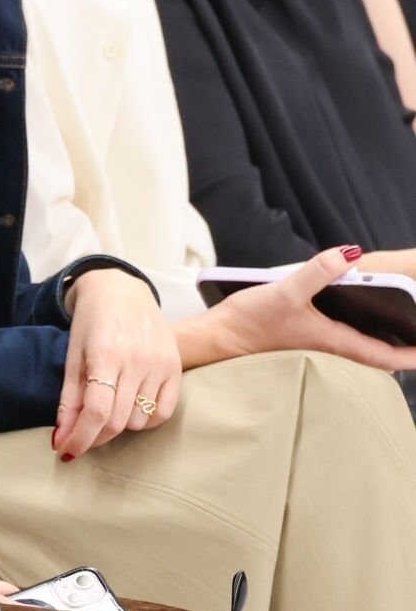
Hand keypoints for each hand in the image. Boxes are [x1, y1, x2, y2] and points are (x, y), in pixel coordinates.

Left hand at [54, 268, 181, 458]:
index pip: (97, 412)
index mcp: (106, 355)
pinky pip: (164, 412)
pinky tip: (131, 409)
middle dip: (95, 436)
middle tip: (81, 434)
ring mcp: (161, 364)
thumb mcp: (73, 358)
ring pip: (140, 421)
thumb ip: (69, 400)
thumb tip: (62, 439)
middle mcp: (138, 360)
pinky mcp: (177, 368)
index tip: (66, 451)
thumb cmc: (91, 324)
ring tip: (107, 410)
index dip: (81, 439)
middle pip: (118, 421)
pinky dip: (146, 420)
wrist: (122, 292)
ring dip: (120, 426)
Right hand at [179, 247, 415, 374]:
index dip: (411, 355)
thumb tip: (351, 253)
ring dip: (378, 344)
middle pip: (374, 357)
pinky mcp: (298, 342)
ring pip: (356, 351)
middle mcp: (326, 348)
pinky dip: (354, 336)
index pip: (384, 356)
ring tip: (396, 331)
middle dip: (399, 351)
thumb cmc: (248, 322)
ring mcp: (313, 348)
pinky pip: (337, 343)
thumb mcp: (285, 291)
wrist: (215, 340)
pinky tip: (351, 320)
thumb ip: (318, 271)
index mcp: (332, 341)